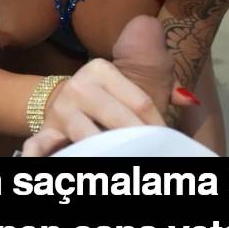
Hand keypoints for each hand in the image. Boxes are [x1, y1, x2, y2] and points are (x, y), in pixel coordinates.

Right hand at [21, 15, 199, 155]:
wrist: (63, 100)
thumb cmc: (108, 96)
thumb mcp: (130, 85)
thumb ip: (162, 87)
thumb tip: (188, 98)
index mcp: (101, 69)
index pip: (139, 102)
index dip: (157, 125)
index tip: (166, 140)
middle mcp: (79, 85)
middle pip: (118, 119)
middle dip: (138, 139)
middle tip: (152, 152)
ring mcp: (62, 109)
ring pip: (89, 135)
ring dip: (106, 151)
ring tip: (124, 158)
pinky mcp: (47, 129)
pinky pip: (42, 143)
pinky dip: (39, 151)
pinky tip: (39, 158)